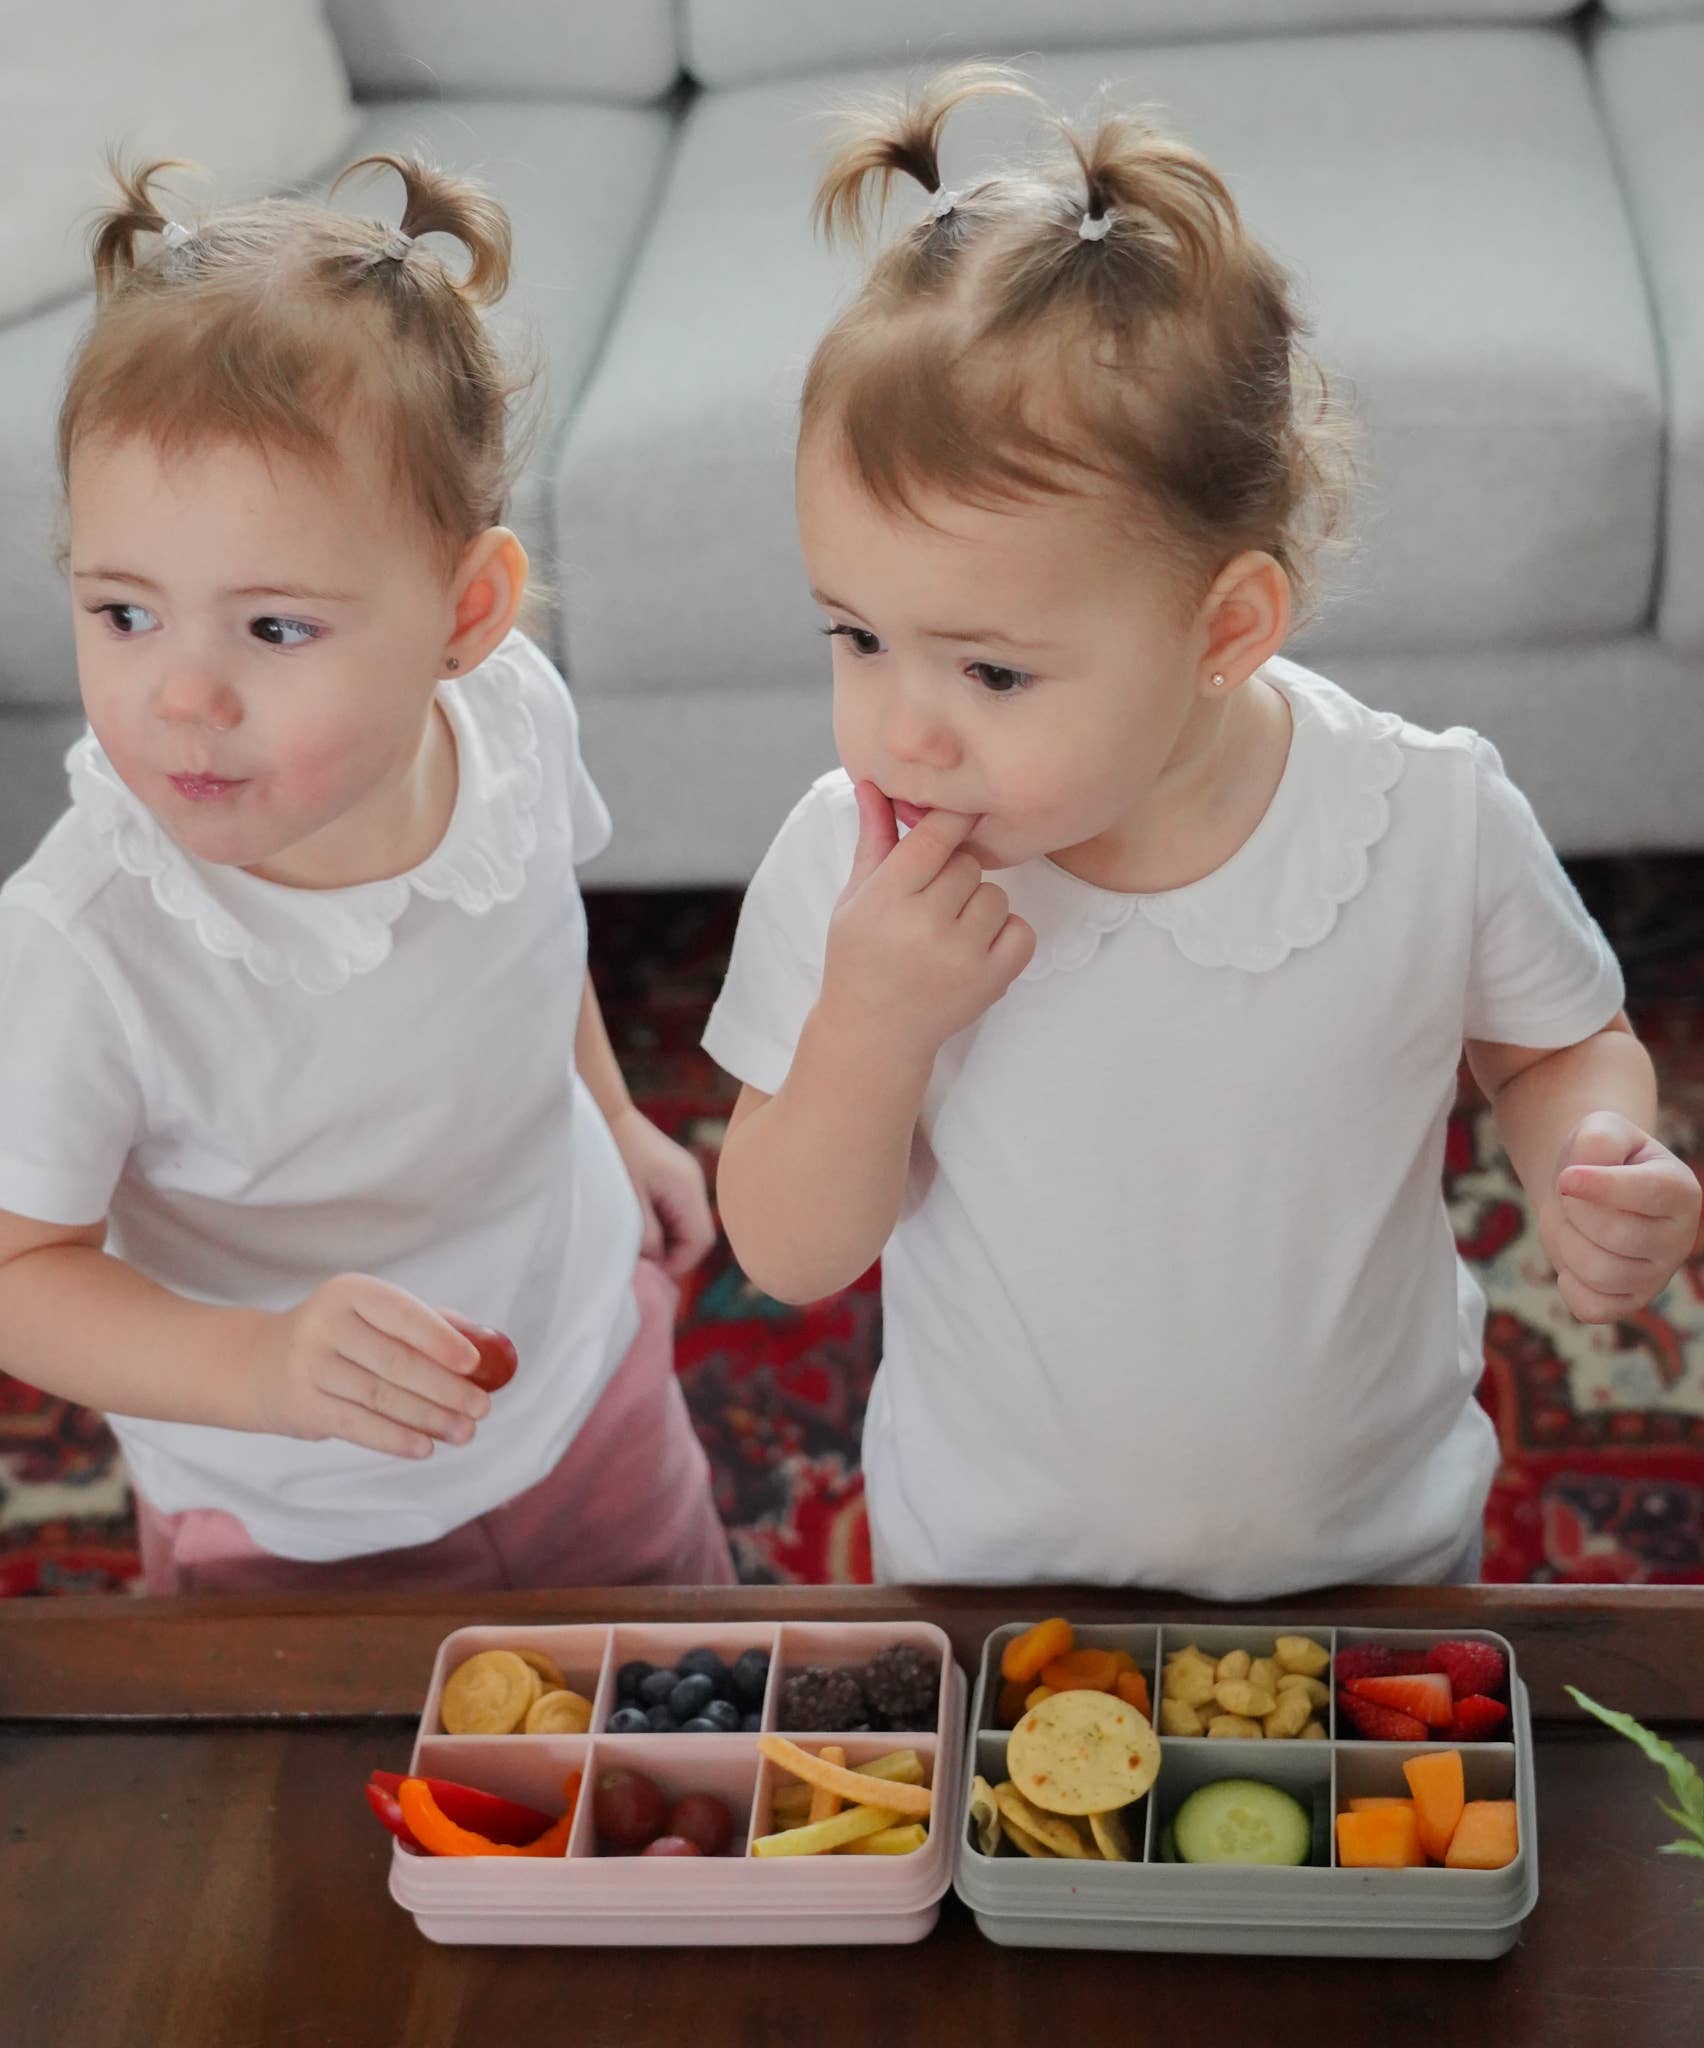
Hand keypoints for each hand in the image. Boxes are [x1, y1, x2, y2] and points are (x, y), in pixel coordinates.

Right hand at [250, 1273, 488, 1458]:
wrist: (260, 1364)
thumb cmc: (341, 1336)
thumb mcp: (374, 1315)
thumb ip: (430, 1323)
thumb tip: (489, 1343)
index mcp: (352, 1292)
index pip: (403, 1314)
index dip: (441, 1339)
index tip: (475, 1364)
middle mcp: (326, 1324)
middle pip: (396, 1361)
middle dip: (446, 1389)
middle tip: (482, 1409)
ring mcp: (309, 1366)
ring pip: (381, 1397)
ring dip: (429, 1418)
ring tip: (465, 1432)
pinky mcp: (302, 1405)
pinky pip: (357, 1425)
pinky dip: (395, 1439)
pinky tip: (425, 1447)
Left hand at [609, 1104, 715, 1277]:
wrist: (603, 1113)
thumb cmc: (612, 1154)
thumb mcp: (626, 1201)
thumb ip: (645, 1234)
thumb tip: (656, 1262)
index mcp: (687, 1187)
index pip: (700, 1240)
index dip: (678, 1264)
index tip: (649, 1273)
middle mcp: (692, 1181)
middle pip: (695, 1233)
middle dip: (671, 1253)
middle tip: (639, 1262)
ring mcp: (683, 1177)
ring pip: (683, 1223)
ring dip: (663, 1238)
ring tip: (634, 1242)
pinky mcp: (670, 1175)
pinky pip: (673, 1209)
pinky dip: (658, 1223)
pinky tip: (635, 1222)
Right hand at [819, 783, 1035, 1061]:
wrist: (874, 1032)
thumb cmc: (860, 957)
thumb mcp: (855, 897)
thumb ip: (875, 839)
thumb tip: (873, 783)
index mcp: (887, 898)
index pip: (936, 835)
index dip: (950, 822)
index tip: (955, 820)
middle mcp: (925, 925)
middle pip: (969, 864)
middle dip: (954, 874)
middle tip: (932, 901)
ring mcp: (962, 956)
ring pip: (996, 895)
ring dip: (979, 906)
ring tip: (948, 930)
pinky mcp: (991, 981)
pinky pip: (1022, 931)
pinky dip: (1005, 934)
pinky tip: (975, 947)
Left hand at [1541, 1111, 1701, 1321]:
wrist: (1585, 1187)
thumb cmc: (1597, 1158)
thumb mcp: (1600, 1130)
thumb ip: (1596, 1141)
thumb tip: (1575, 1181)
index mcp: (1680, 1191)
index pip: (1648, 1194)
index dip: (1600, 1187)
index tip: (1566, 1177)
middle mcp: (1679, 1238)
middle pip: (1615, 1234)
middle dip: (1574, 1211)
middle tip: (1570, 1196)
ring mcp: (1657, 1276)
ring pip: (1600, 1273)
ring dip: (1566, 1243)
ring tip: (1571, 1224)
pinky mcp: (1630, 1303)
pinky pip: (1591, 1308)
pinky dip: (1568, 1284)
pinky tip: (1573, 1260)